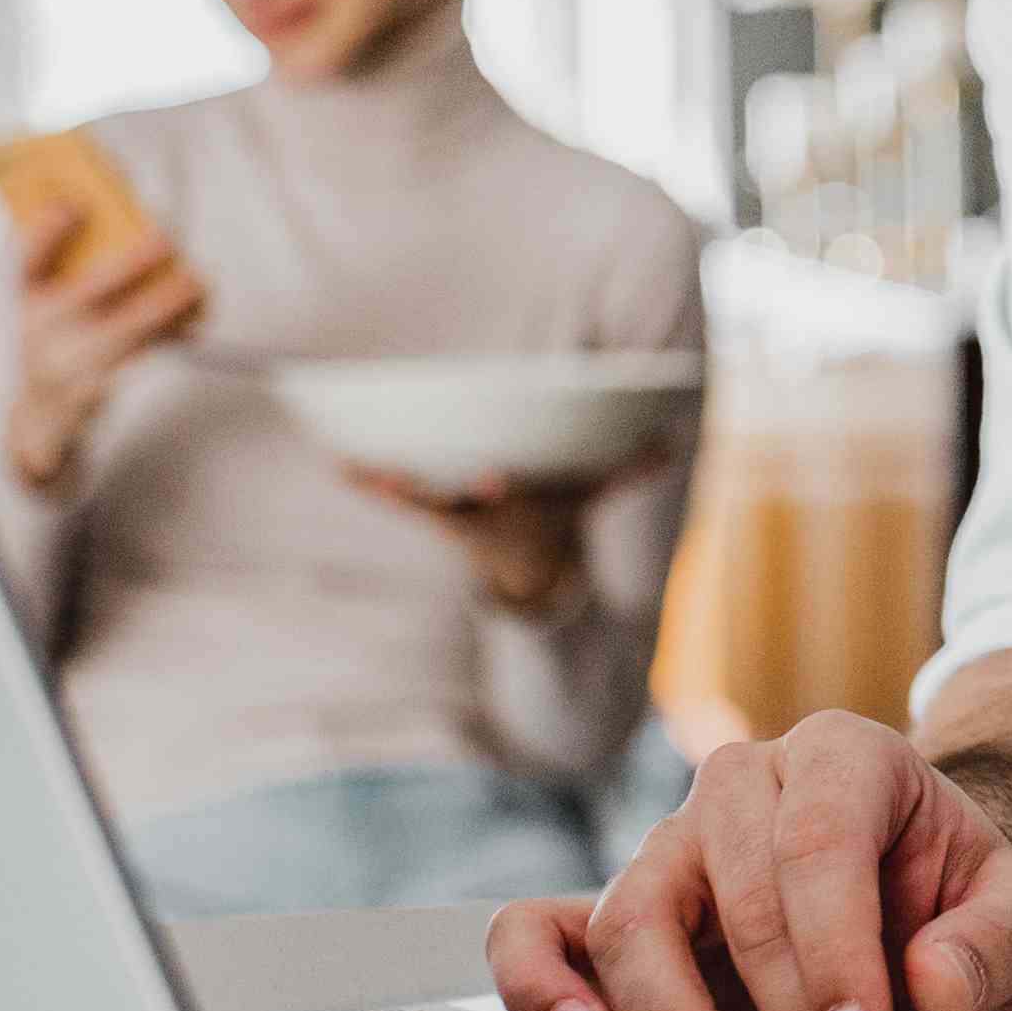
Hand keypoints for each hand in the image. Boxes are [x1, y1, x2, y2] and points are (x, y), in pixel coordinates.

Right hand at [2, 199, 203, 490]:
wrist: (44, 419)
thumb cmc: (55, 344)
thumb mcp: (45, 305)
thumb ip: (69, 265)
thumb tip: (118, 216)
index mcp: (29, 301)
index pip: (28, 260)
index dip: (45, 229)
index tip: (71, 205)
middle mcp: (43, 331)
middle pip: (92, 290)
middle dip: (134, 262)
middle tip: (165, 239)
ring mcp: (72, 362)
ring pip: (131, 327)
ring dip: (171, 300)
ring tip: (195, 280)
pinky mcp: (102, 386)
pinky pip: (148, 353)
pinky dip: (177, 331)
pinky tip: (196, 316)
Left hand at [341, 462, 643, 612]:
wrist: (529, 564)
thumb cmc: (559, 512)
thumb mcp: (589, 493)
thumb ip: (627, 471)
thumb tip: (671, 446)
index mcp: (517, 507)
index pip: (505, 496)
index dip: (496, 487)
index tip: (492, 476)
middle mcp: (483, 513)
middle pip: (459, 501)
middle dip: (447, 491)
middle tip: (414, 478)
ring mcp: (454, 515)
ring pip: (421, 501)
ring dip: (391, 487)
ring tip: (360, 469)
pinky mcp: (433, 513)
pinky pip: (399, 498)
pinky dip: (369, 483)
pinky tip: (340, 465)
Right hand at [484, 711, 1011, 1010]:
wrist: (921, 914)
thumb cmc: (957, 906)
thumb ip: (995, 942)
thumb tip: (934, 979)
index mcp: (841, 758)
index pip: (817, 846)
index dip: (837, 958)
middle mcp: (741, 790)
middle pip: (738, 905)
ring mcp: (668, 849)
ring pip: (635, 927)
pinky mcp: (616, 915)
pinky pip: (538, 933)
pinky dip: (539, 983)